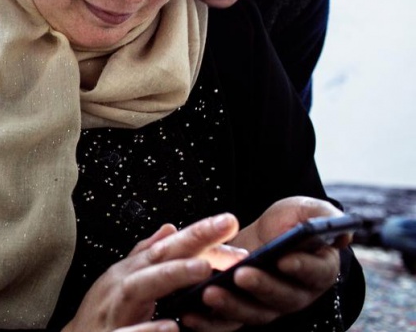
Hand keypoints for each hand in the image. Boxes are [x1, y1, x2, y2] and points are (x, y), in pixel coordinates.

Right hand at [63, 213, 248, 331]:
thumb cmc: (104, 312)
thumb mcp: (122, 280)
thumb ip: (146, 256)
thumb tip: (170, 229)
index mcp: (129, 272)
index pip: (167, 247)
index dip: (197, 233)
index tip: (229, 222)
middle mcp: (121, 286)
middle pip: (156, 258)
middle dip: (190, 242)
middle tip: (225, 227)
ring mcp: (115, 311)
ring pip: (139, 288)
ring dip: (170, 275)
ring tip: (202, 267)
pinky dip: (146, 331)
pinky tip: (170, 328)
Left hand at [182, 197, 345, 329]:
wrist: (257, 237)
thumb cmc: (285, 223)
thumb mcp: (303, 210)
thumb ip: (322, 216)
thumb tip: (343, 235)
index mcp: (317, 271)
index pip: (315, 272)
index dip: (301, 267)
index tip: (283, 258)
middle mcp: (294, 295)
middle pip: (282, 297)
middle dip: (261, 286)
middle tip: (241, 274)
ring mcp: (266, 307)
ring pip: (253, 313)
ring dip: (232, 305)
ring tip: (209, 292)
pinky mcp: (239, 313)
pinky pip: (225, 324)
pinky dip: (208, 322)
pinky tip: (189, 313)